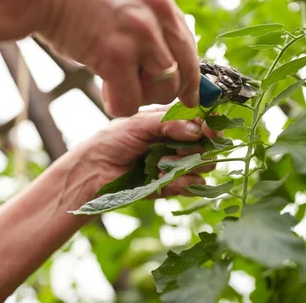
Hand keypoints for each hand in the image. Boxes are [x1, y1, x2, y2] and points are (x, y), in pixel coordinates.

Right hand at [35, 0, 199, 116]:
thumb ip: (142, 14)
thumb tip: (155, 45)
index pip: (188, 45)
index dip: (190, 76)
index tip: (189, 95)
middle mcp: (157, 16)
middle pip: (184, 70)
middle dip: (165, 91)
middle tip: (138, 90)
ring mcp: (139, 36)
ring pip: (164, 89)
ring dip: (141, 97)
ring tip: (114, 86)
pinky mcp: (116, 56)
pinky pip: (131, 100)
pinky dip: (119, 105)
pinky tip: (105, 93)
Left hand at [73, 106, 217, 196]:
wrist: (94, 171)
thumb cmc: (112, 141)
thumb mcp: (139, 124)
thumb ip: (168, 123)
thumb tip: (197, 129)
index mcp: (172, 121)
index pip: (202, 120)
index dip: (210, 124)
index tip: (210, 129)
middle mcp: (179, 141)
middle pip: (209, 144)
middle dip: (200, 147)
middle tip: (180, 148)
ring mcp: (178, 164)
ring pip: (205, 165)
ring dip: (188, 164)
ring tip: (162, 163)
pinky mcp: (174, 185)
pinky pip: (193, 185)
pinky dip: (183, 182)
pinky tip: (162, 178)